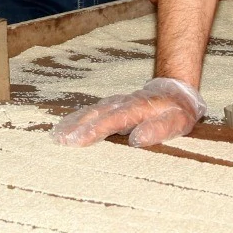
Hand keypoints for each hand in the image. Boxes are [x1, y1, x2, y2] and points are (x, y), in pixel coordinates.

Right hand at [51, 77, 204, 147]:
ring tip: (55, 136)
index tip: (76, 141)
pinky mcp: (110, 106)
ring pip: (89, 112)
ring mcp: (113, 103)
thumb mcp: (177, 122)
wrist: (174, 90)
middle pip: (94, 115)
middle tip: (58, 141)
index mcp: (136, 109)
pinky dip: (75, 119)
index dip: (93, 131)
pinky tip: (64, 127)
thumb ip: (158, 129)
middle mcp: (120, 104)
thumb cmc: (177, 112)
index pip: (111, 121)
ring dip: (72, 123)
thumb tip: (136, 140)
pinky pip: (90, 111)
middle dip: (75, 128)